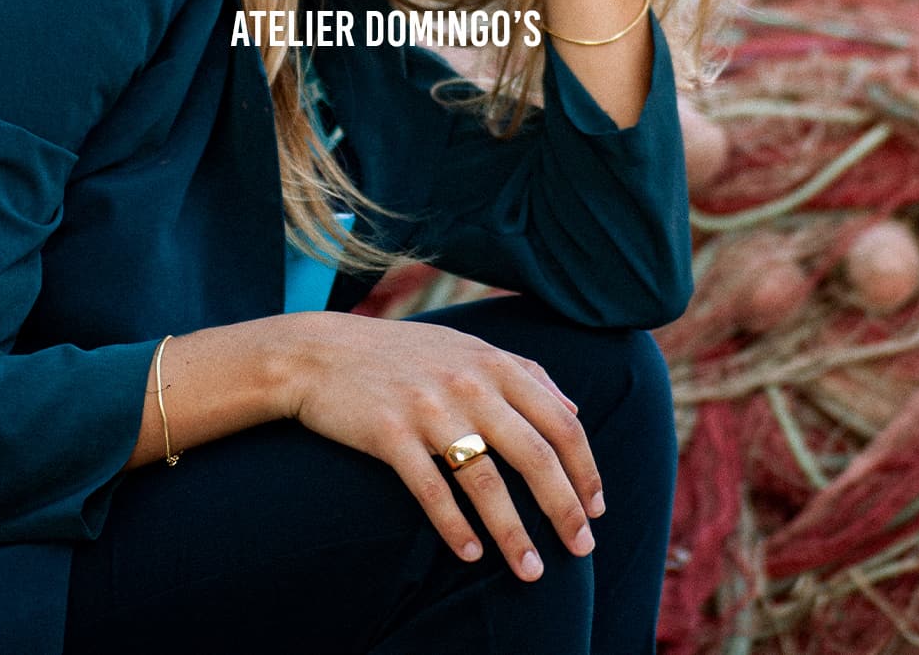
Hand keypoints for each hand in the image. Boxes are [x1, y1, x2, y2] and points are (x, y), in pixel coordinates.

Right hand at [278, 312, 602, 581]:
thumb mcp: (467, 347)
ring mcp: (427, 407)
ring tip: (531, 571)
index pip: (560, 422)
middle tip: (581, 551)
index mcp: (493, 362)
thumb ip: (523, 371)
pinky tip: (471, 554)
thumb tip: (575, 409)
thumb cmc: (402, 353)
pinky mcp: (389, 433)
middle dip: (564, 509)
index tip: (596, 508)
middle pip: (534, 456)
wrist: (321, 352)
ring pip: (486, 481)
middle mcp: (467, 382)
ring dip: (513, 533)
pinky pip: (431, 490)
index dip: (585, 470)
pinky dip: (455, 527)